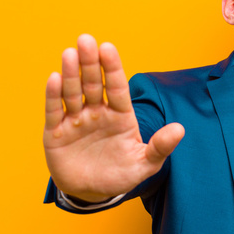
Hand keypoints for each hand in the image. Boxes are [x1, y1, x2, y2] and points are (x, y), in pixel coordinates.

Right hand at [43, 34, 184, 201]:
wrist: (91, 193)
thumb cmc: (120, 175)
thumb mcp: (144, 164)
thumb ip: (160, 147)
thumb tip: (180, 129)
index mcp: (120, 115)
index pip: (117, 87)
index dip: (112, 68)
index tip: (107, 48)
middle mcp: (97, 113)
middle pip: (93, 84)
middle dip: (90, 62)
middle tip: (86, 40)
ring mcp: (76, 121)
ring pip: (73, 93)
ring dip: (71, 74)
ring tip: (69, 53)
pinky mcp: (56, 132)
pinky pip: (54, 111)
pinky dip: (53, 95)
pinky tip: (54, 78)